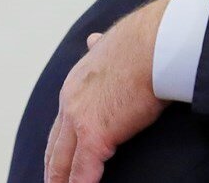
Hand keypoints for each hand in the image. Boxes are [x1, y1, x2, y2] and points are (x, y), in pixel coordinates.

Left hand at [45, 0, 171, 182]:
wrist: (155, 43)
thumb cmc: (144, 42)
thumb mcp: (111, 43)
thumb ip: (100, 48)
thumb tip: (93, 39)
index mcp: (75, 83)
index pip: (63, 121)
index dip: (61, 140)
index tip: (60, 152)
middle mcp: (71, 102)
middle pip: (56, 144)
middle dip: (55, 164)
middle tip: (54, 181)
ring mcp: (80, 120)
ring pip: (64, 160)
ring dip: (63, 179)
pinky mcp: (96, 135)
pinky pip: (84, 170)